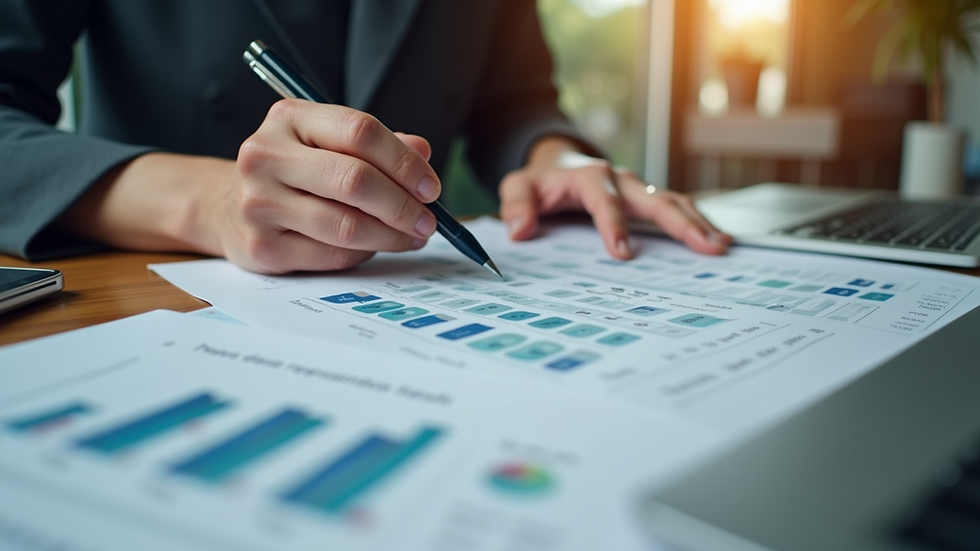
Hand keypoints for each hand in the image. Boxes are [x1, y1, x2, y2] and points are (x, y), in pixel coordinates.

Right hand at [58, 100, 441, 273]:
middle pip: (355, 180)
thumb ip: (377, 145)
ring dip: (391, 236)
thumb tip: (423, 154)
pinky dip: (363, 254)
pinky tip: (375, 247)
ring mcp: (258, 203)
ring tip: (412, 236)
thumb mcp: (329, 143)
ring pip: (346, 226)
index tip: (431, 187)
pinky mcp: (261, 246)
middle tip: (428, 220)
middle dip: (403, 205)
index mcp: (289, 118)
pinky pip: (331, 256)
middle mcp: (266, 156)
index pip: (360, 130)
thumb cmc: (295, 171)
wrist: (226, 206)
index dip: (404, 161)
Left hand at [499, 140, 731, 258]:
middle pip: (655, 200)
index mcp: (590, 177)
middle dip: (681, 223)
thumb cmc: (540, 183)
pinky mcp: (647, 200)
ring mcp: (638, 189)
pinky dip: (698, 223)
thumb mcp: (518, 187)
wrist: (558, 166)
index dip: (614, 225)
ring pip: (673, 203)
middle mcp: (622, 179)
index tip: (623, 253)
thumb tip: (520, 229)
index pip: (605, 201)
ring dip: (699, 223)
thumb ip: (516, 205)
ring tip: (721, 245)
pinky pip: (676, 210)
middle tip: (706, 245)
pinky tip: (718, 240)